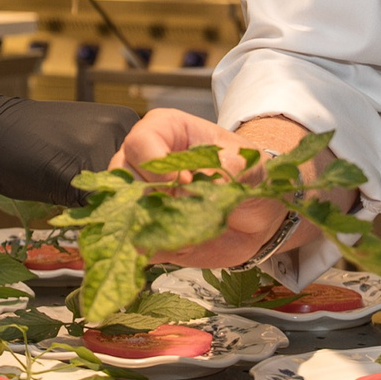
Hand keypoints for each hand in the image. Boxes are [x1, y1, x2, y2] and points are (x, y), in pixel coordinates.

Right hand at [119, 111, 339, 270]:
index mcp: (165, 131)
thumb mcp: (250, 164)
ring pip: (123, 211)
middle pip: (122, 177)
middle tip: (183, 209)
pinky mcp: (147, 230)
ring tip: (184, 229)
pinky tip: (179, 245)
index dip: (157, 165)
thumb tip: (199, 187)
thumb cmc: (249, 174)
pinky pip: (136, 242)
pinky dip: (153, 248)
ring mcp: (142, 197)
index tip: (184, 182)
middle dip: (149, 198)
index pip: (140, 143)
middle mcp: (144, 162)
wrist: (258, 214)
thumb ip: (231, 169)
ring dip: (150, 224)